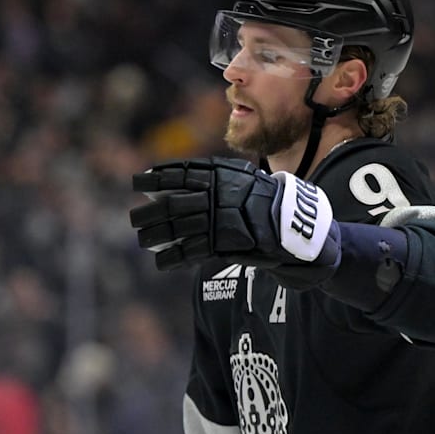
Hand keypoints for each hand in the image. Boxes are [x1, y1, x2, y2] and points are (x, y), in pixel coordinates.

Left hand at [131, 157, 340, 288]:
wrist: (300, 227)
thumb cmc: (268, 202)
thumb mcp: (244, 181)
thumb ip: (215, 182)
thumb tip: (175, 189)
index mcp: (224, 175)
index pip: (183, 173)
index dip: (158, 177)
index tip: (138, 181)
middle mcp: (220, 195)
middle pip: (174, 203)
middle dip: (151, 212)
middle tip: (134, 218)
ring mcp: (223, 220)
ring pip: (179, 228)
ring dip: (157, 235)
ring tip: (144, 240)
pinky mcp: (228, 244)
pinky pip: (194, 251)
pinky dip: (175, 257)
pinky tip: (162, 261)